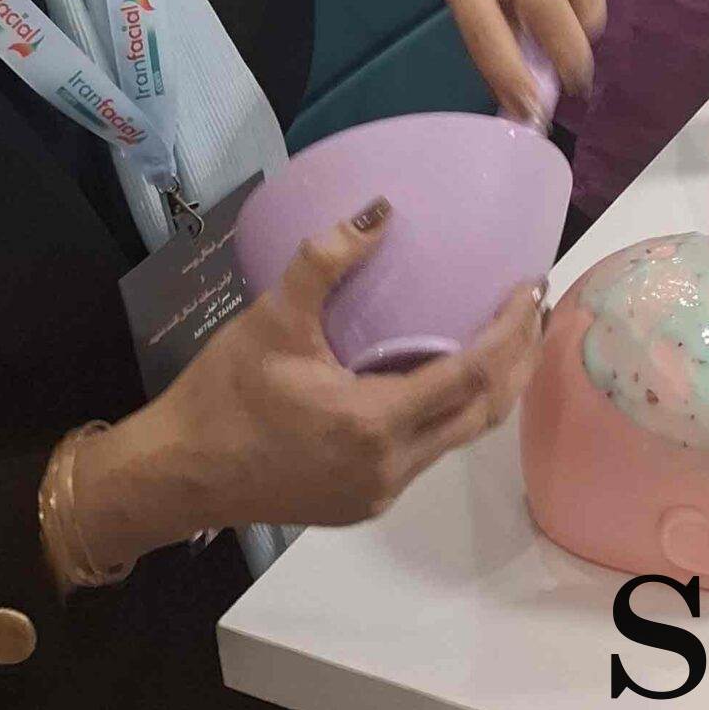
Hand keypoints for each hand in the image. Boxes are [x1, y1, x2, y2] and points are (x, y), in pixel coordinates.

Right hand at [67, 205, 546, 565]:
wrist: (173, 475)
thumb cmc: (221, 396)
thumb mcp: (271, 321)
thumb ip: (326, 262)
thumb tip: (381, 209)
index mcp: (374, 424)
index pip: (470, 375)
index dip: (509, 331)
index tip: (531, 287)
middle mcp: (389, 467)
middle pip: (483, 413)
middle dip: (518, 360)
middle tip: (535, 307)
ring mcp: (378, 491)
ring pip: (460, 438)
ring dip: (491, 388)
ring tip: (508, 336)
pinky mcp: (363, 500)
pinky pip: (430, 452)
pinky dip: (456, 411)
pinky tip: (452, 375)